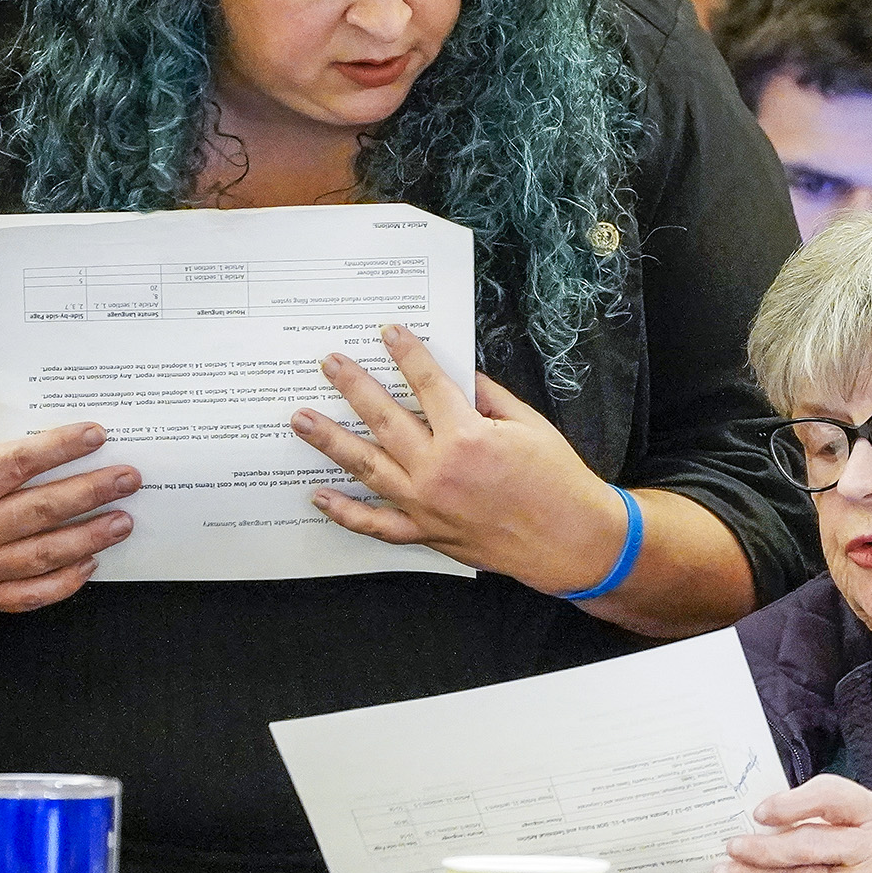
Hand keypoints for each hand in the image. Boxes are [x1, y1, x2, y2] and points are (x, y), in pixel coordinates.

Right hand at [0, 419, 137, 612]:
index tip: (98, 433)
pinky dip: (63, 583)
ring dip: (91, 537)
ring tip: (123, 521)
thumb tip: (48, 458)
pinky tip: (89, 565)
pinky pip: (28, 596)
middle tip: (129, 478)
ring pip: (45, 555)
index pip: (22, 463)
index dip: (63, 447)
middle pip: (44, 510)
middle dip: (93, 491)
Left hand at [289, 323, 626, 592]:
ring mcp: (428, 505)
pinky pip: (377, 525)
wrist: (570, 540)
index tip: (388, 333)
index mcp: (468, 436)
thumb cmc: (557, 480)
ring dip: (330, 442)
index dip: (407, 353)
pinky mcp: (428, 533)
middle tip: (329, 365)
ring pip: (367, 467)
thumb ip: (487, 397)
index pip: (427, 383)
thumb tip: (457, 376)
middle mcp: (439, 469)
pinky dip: (346, 512)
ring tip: (301, 420)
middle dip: (353, 387)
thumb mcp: (528, 424)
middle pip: (384, 419)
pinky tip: (319, 496)